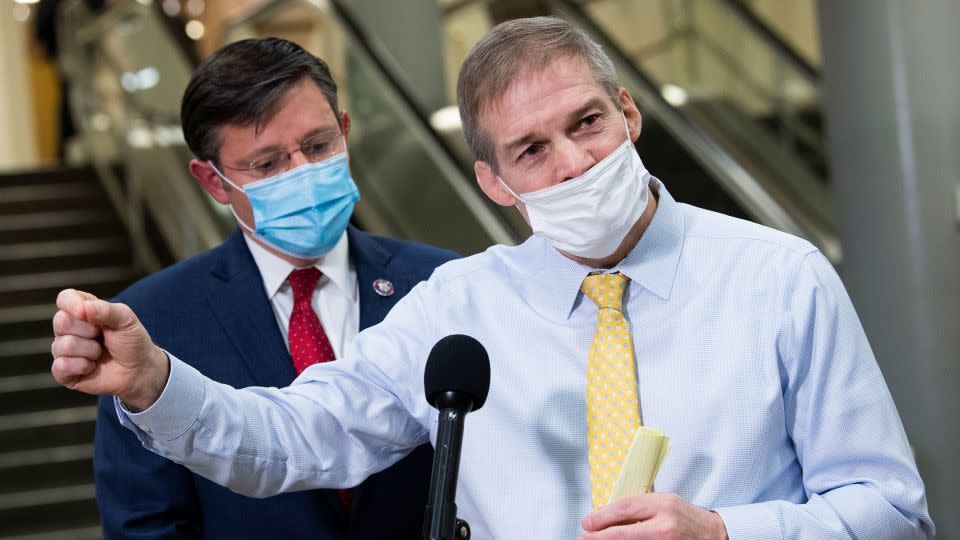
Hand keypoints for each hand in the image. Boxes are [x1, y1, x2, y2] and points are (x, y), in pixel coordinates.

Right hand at [51, 289, 168, 410]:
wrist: (139, 370)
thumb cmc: (132, 341)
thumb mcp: (125, 319)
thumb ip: (105, 310)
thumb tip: (82, 308)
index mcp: (83, 310)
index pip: (65, 299)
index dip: (71, 304)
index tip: (84, 312)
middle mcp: (69, 328)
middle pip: (61, 321)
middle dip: (88, 331)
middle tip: (102, 337)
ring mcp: (64, 350)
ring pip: (62, 345)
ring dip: (89, 351)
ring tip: (100, 353)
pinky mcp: (63, 371)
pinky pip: (60, 366)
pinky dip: (82, 366)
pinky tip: (92, 367)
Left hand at [580, 493, 727, 539]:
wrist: (713, 535)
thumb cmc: (686, 517)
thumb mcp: (664, 502)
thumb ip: (639, 507)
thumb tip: (606, 515)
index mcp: (663, 504)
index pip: (624, 509)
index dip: (601, 517)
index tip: (587, 522)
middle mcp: (665, 525)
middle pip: (623, 533)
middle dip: (599, 537)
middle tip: (585, 538)